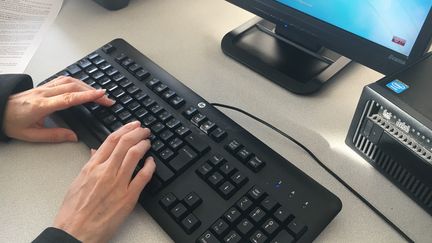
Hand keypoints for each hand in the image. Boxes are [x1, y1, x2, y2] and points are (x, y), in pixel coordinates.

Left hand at [3, 76, 114, 141]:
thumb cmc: (10, 123)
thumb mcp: (31, 135)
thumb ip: (54, 135)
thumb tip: (73, 136)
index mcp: (41, 106)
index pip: (69, 98)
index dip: (87, 96)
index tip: (102, 95)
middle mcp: (44, 94)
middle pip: (74, 87)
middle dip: (93, 92)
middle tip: (108, 100)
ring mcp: (43, 88)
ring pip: (69, 81)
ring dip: (86, 86)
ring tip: (98, 94)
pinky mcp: (43, 87)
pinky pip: (62, 80)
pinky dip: (76, 82)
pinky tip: (82, 87)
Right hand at [53, 121, 155, 242]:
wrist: (75, 232)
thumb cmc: (74, 211)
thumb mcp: (78, 182)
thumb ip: (89, 165)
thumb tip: (95, 151)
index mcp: (92, 167)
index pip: (111, 140)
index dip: (125, 129)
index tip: (133, 125)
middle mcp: (106, 172)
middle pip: (125, 144)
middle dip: (138, 133)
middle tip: (145, 130)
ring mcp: (118, 184)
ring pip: (135, 156)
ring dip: (144, 145)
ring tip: (148, 142)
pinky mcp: (128, 197)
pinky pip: (143, 176)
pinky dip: (150, 166)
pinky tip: (152, 162)